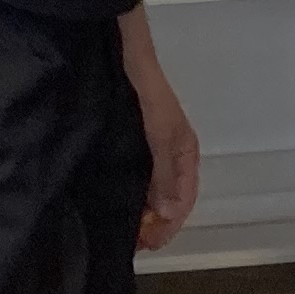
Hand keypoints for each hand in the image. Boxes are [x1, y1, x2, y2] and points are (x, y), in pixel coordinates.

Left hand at [132, 44, 201, 252]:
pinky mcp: (129, 140)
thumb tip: (165, 214)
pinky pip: (133, 176)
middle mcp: (170, 153)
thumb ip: (165, 173)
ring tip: (117, 225)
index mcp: (184, 151)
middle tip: (128, 240)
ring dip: (139, 209)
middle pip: (168, 199)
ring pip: (150, 189)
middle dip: (152, 223)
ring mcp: (149, 147)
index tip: (144, 244)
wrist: (120, 49)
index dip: (167, 227)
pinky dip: (127, 192)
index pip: (183, 201)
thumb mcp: (160, 133)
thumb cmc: (144, 90)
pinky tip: (109, 197)